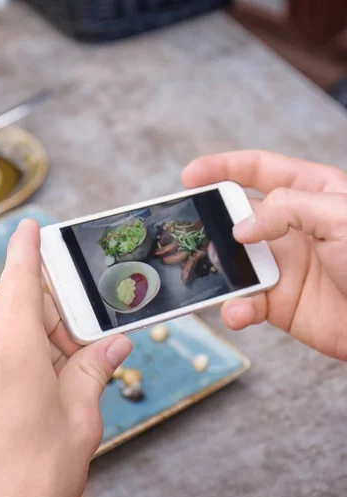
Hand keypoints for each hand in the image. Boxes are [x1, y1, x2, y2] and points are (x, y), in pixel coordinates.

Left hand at [0, 219, 132, 496]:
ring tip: (64, 360)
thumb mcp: (79, 418)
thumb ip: (93, 370)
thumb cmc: (35, 476)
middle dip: (46, 305)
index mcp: (11, 354)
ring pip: (0, 326)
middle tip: (78, 327)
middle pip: (12, 304)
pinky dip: (14, 348)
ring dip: (32, 330)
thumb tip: (112, 347)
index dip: (25, 249)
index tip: (30, 227)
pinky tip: (39, 375)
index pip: (18, 282)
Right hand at [182, 150, 346, 359]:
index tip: (190, 175)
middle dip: (208, 223)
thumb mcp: (341, 215)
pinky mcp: (278, 303)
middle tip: (184, 232)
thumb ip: (287, 209)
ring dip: (215, 270)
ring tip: (204, 276)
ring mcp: (282, 266)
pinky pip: (245, 302)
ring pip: (232, 261)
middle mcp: (292, 228)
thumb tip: (240, 229)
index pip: (260, 170)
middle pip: (236, 217)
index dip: (223, 168)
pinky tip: (237, 312)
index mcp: (312, 194)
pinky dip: (235, 309)